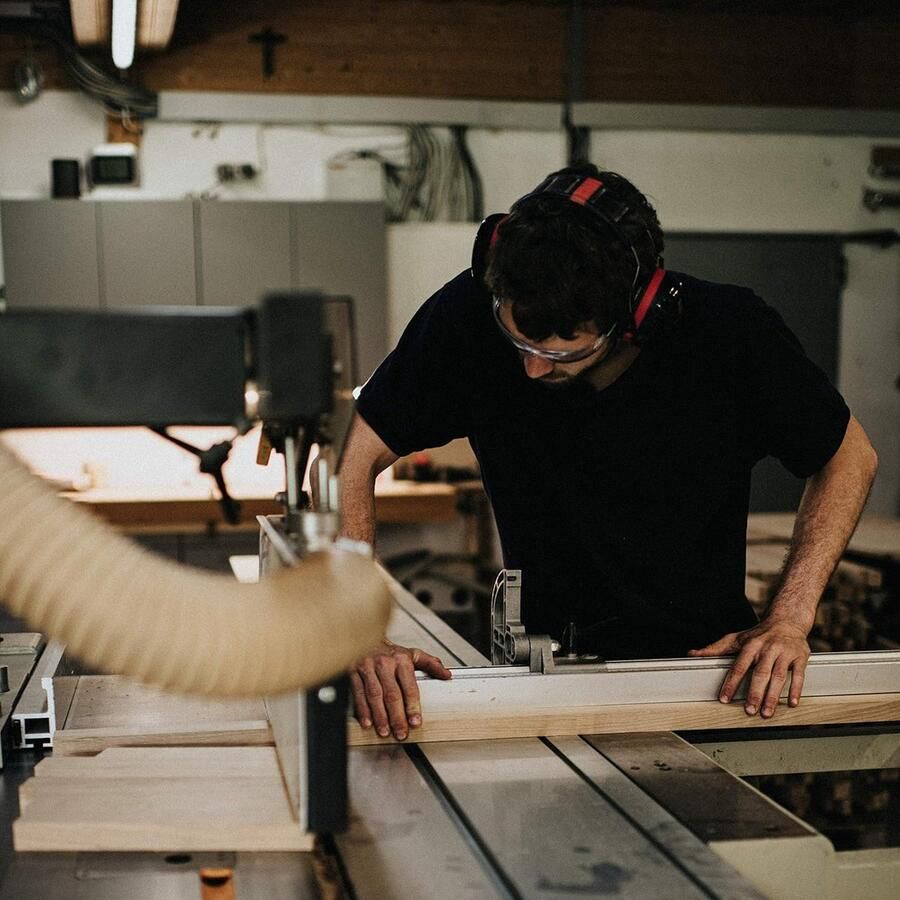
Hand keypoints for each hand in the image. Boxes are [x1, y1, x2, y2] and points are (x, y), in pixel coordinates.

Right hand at [350, 641, 451, 739]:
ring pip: (375, 696)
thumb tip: (447, 675)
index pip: (409, 686)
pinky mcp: (353, 672)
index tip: (415, 721)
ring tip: (385, 731)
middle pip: (392, 694)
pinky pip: (358, 693)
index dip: (412, 706)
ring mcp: (367, 667)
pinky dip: (363, 710)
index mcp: (401, 660)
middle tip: (401, 732)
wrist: (366, 637)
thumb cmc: (390, 651)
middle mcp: (384, 663)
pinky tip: (367, 722)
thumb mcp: (412, 654)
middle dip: (397, 716)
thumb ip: (431, 664)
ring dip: (380, 716)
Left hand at [689, 620, 810, 718]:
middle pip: (760, 673)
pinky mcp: (800, 657)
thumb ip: (715, 649)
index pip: (738, 666)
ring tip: (767, 712)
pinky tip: (792, 703)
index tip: (725, 699)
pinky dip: (796, 689)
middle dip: (754, 693)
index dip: (731, 683)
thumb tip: (692, 654)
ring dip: (773, 696)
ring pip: (779, 676)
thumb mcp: (736, 638)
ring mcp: (784, 653)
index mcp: (750, 645)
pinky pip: (799, 675)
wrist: (786, 620)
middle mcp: (767, 649)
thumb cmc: (758, 634)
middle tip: (749, 711)